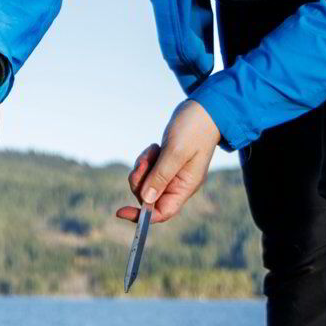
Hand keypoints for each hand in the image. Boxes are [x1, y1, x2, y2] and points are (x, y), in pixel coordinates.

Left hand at [116, 98, 221, 223]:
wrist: (204, 110)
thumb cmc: (195, 129)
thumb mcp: (176, 152)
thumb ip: (161, 176)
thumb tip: (146, 200)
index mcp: (186, 187)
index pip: (163, 212)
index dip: (142, 216)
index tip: (121, 211)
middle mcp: (179, 184)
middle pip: (148, 197)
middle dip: (140, 182)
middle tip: (144, 162)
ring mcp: (172, 174)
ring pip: (145, 182)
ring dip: (142, 168)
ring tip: (152, 150)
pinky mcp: (165, 163)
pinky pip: (147, 170)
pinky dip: (145, 160)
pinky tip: (154, 147)